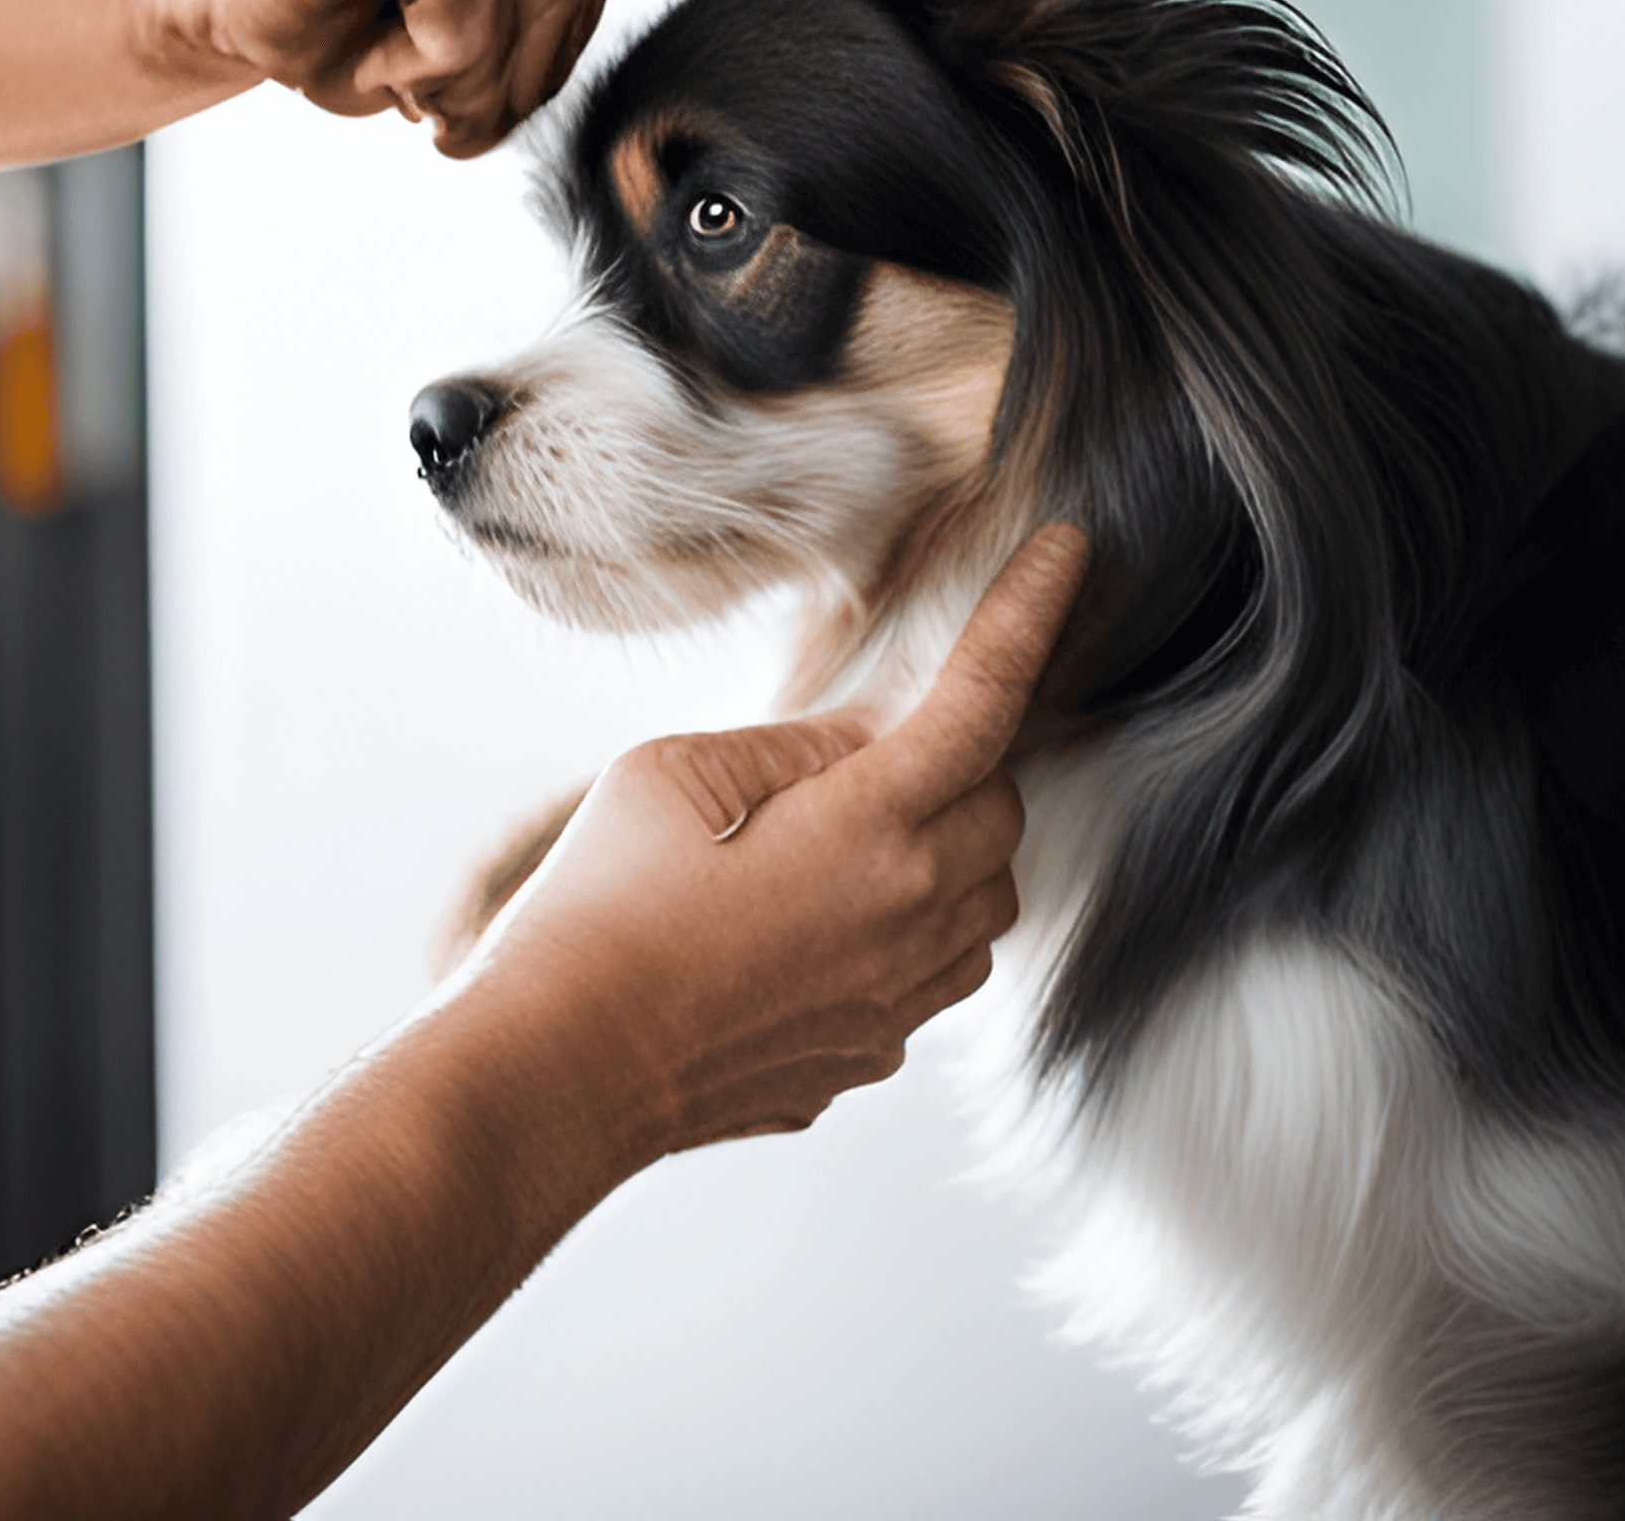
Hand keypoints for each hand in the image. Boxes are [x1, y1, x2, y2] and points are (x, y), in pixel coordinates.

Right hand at [127, 0, 606, 153]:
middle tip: (432, 122)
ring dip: (464, 77)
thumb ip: (511, 28)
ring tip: (387, 79)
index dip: (534, 69)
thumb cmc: (300, 11)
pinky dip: (432, 53)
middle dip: (508, 85)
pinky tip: (371, 54)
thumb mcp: (436, 20)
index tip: (459, 106)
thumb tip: (557, 74)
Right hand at [457, 523, 1090, 1166]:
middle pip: (1002, 809)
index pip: (984, 701)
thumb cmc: (599, 912)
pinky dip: (909, 932)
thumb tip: (869, 739)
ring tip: (846, 840)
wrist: (559, 1068)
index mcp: (867, 825)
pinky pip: (931, 977)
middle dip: (964, 761)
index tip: (1064, 556)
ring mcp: (894, 1000)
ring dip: (950, 853)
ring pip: (985, 904)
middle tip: (873, 751)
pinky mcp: (865, 1055)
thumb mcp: (676, 775)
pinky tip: (815, 924)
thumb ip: (795, 747)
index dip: (1029, 615)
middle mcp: (908, 917)